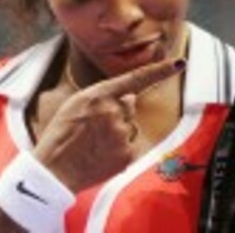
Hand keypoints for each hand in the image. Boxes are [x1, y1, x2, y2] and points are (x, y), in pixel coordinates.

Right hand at [32, 58, 185, 191]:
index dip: (160, 70)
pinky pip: (131, 144)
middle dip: (117, 111)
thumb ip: (104, 95)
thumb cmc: (61, 135)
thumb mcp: (75, 103)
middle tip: (93, 127)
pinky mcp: (127, 155)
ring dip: (118, 131)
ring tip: (94, 143)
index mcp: (98, 95)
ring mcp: (121, 134)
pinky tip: (102, 153)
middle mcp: (113, 112)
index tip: (180, 63)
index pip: (136, 78)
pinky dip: (120, 149)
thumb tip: (131, 96)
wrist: (54, 171)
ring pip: (130, 125)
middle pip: (129, 104)